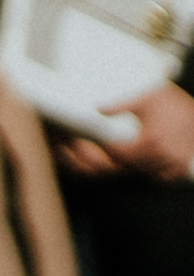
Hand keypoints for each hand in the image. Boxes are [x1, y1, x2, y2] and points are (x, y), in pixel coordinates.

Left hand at [57, 81, 193, 180]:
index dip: (106, 151)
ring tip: (119, 152)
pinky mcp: (181, 169)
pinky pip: (160, 178)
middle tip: (102, 148)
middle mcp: (165, 156)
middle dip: (115, 159)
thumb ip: (120, 104)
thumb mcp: (145, 98)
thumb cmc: (171, 104)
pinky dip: (149, 171)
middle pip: (130, 166)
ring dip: (131, 166)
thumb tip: (97, 108)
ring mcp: (174, 165)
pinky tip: (140, 160)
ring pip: (144, 173)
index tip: (95, 143)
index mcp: (153, 139)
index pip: (121, 154)